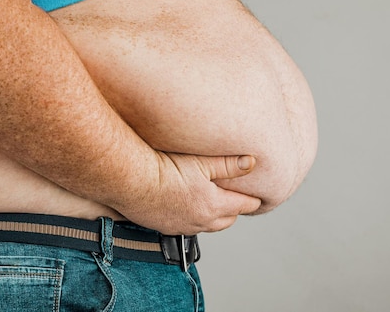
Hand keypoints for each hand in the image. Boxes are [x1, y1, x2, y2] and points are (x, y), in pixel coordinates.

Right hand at [119, 152, 261, 234]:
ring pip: (209, 225)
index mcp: (214, 206)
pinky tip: (187, 206)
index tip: (258, 194)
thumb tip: (252, 163)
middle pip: (228, 219)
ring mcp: (183, 227)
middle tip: (236, 196)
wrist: (131, 182)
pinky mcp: (165, 227)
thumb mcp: (202, 162)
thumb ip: (229, 165)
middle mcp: (201, 221)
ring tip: (213, 201)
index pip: (244, 205)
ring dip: (214, 216)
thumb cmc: (165, 168)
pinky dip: (194, 218)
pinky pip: (188, 227)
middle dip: (234, 208)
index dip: (252, 198)